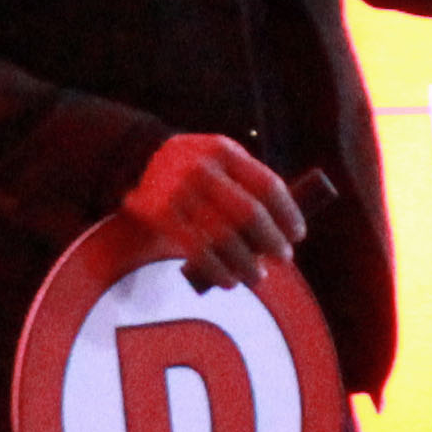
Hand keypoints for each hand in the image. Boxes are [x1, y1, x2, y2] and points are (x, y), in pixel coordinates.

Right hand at [123, 134, 304, 293]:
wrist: (134, 160)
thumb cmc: (192, 167)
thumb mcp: (220, 159)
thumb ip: (247, 182)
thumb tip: (284, 227)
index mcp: (223, 151)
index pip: (267, 185)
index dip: (288, 213)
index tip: (298, 235)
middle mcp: (201, 169)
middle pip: (248, 212)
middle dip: (271, 240)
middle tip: (284, 258)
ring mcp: (179, 192)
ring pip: (224, 237)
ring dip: (246, 264)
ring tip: (257, 277)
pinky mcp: (161, 215)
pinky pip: (198, 250)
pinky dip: (218, 270)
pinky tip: (229, 281)